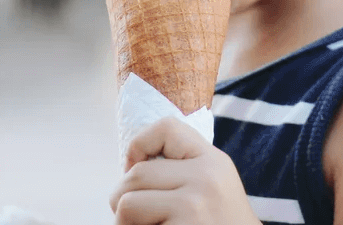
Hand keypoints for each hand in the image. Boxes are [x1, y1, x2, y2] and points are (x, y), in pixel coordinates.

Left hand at [109, 117, 261, 224]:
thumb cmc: (220, 224)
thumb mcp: (213, 185)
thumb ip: (182, 169)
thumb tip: (128, 166)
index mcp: (213, 162)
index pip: (166, 128)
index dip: (139, 145)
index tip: (133, 168)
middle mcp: (206, 179)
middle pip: (136, 174)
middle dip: (122, 198)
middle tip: (136, 216)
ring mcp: (193, 207)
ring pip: (126, 204)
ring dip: (125, 222)